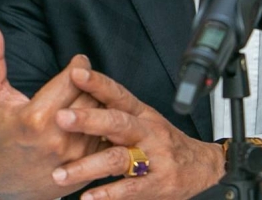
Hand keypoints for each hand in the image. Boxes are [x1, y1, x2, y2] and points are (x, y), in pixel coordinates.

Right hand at [0, 19, 104, 199]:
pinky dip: (104, 125)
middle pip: (92, 94)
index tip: (77, 63)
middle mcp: (59, 137)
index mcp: (36, 117)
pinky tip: (93, 121)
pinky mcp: (87, 167)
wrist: (3, 182)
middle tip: (81, 82)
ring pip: (104, 114)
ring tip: (85, 101)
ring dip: (99, 104)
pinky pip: (108, 136)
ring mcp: (76, 155)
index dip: (79, 65)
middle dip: (89, 84)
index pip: (76, 77)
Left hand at [50, 69, 224, 199]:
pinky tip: (89, 196)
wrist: (202, 166)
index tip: (76, 75)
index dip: (98, 83)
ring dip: (87, 166)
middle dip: (88, 119)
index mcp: (141, 114)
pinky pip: (131, 188)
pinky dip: (108, 194)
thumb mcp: (144, 121)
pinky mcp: (159, 183)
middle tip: (61, 118)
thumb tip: (76, 99)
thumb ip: (115, 113)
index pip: (118, 94)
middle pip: (117, 122)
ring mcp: (155, 157)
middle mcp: (148, 132)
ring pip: (118, 158)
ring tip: (60, 174)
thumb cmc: (164, 142)